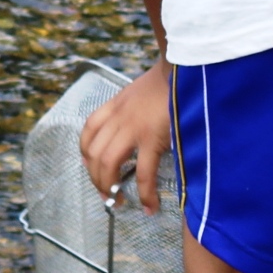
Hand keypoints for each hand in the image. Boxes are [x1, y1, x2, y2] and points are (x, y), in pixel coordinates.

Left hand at [79, 60, 173, 213]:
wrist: (186, 67)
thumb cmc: (171, 80)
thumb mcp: (141, 92)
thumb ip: (132, 109)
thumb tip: (134, 130)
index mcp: (115, 105)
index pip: (88, 131)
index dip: (86, 154)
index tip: (92, 168)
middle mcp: (118, 118)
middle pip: (93, 154)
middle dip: (96, 180)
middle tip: (107, 195)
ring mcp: (133, 128)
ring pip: (109, 165)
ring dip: (110, 188)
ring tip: (119, 203)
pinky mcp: (152, 138)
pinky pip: (143, 172)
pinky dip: (144, 193)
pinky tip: (149, 205)